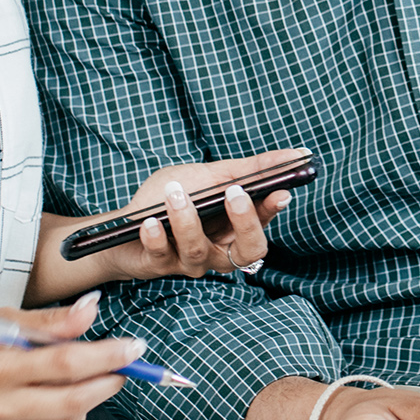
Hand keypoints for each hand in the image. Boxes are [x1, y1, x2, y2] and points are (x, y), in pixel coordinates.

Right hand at [0, 291, 140, 419]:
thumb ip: (49, 321)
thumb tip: (91, 312)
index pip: (65, 364)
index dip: (107, 357)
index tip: (133, 349)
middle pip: (71, 401)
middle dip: (108, 381)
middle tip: (125, 365)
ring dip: (90, 401)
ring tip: (93, 378)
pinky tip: (68, 401)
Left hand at [34, 149, 306, 300]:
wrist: (122, 224)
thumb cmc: (170, 198)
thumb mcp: (209, 176)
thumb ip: (249, 169)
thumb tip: (297, 154)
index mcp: (233, 231)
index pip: (263, 227)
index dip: (271, 210)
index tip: (279, 191)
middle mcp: (217, 251)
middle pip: (247, 252)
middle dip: (245, 223)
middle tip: (235, 193)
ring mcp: (189, 261)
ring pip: (199, 250)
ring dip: (187, 219)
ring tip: (176, 193)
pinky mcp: (158, 264)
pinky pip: (161, 255)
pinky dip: (157, 236)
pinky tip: (151, 222)